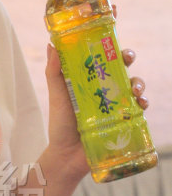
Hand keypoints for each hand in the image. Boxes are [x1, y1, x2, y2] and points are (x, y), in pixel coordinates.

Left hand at [44, 44, 147, 180]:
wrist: (66, 154)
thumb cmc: (60, 123)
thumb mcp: (56, 96)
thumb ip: (54, 72)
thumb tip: (52, 45)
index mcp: (89, 81)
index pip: (102, 59)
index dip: (110, 48)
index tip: (113, 41)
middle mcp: (105, 90)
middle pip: (122, 68)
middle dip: (129, 60)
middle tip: (128, 58)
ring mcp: (116, 105)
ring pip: (134, 87)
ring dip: (138, 82)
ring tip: (134, 88)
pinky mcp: (124, 121)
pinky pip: (139, 109)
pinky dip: (144, 103)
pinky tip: (140, 104)